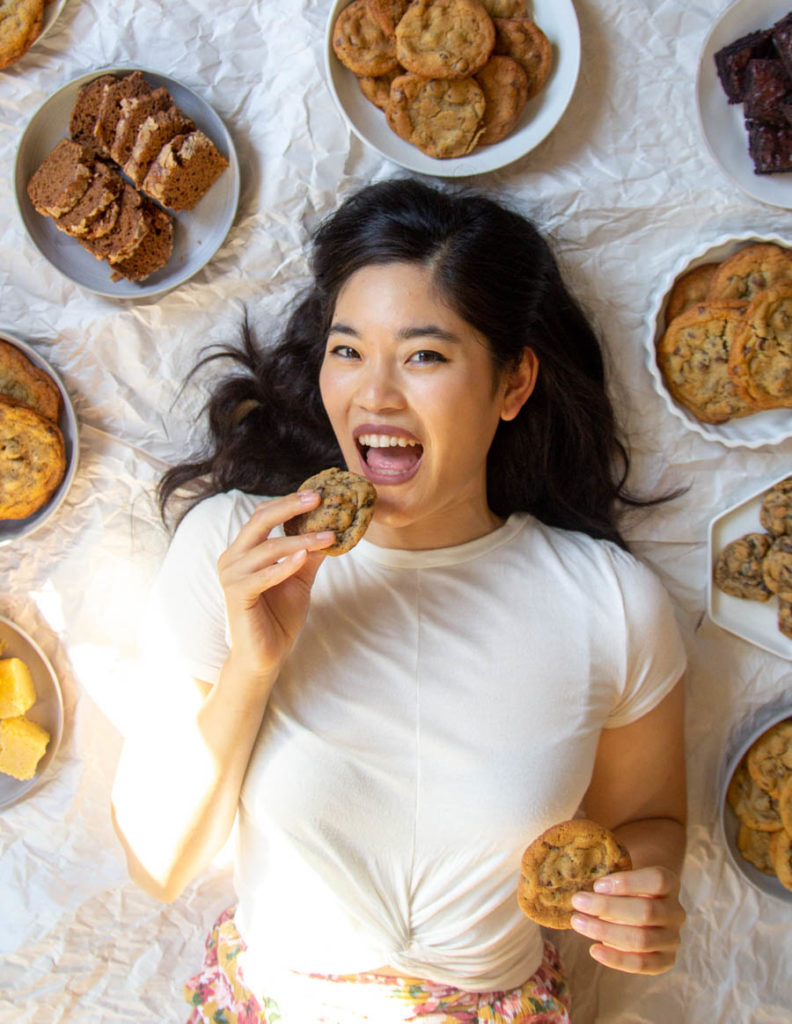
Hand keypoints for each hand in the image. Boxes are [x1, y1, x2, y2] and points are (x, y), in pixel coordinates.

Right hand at [216, 491, 335, 682]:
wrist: (265, 655)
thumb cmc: (279, 616)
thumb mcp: (300, 579)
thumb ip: (311, 554)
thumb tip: (334, 528)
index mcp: (244, 550)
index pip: (262, 515)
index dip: (288, 502)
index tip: (317, 494)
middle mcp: (232, 557)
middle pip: (259, 520)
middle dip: (290, 506)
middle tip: (318, 499)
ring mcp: (231, 576)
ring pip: (267, 548)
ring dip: (300, 541)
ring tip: (328, 537)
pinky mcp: (236, 595)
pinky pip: (262, 576)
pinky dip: (284, 566)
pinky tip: (305, 558)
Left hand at [569, 866, 684, 974]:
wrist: (642, 903)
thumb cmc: (624, 883)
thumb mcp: (621, 868)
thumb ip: (605, 864)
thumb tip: (569, 860)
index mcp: (671, 883)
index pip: (658, 880)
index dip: (628, 883)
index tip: (597, 884)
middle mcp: (676, 911)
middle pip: (647, 912)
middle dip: (608, 908)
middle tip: (577, 901)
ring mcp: (672, 938)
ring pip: (642, 940)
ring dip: (606, 932)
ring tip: (578, 922)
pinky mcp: (664, 960)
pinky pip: (642, 964)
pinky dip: (617, 959)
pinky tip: (593, 949)